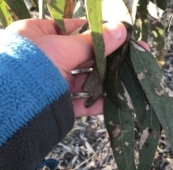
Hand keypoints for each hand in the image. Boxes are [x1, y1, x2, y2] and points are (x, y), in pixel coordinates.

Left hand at [6, 19, 126, 116]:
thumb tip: (121, 29)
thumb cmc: (33, 66)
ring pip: (83, 82)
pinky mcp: (57, 105)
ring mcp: (52, 84)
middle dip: (106, 58)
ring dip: (104, 82)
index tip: (116, 33)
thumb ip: (94, 41)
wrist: (12, 107)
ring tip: (125, 80)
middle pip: (82, 57)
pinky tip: (111, 102)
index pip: (72, 29)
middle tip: (128, 56)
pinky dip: (94, 104)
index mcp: (39, 37)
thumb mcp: (64, 47)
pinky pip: (79, 104)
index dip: (95, 31)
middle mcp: (46, 60)